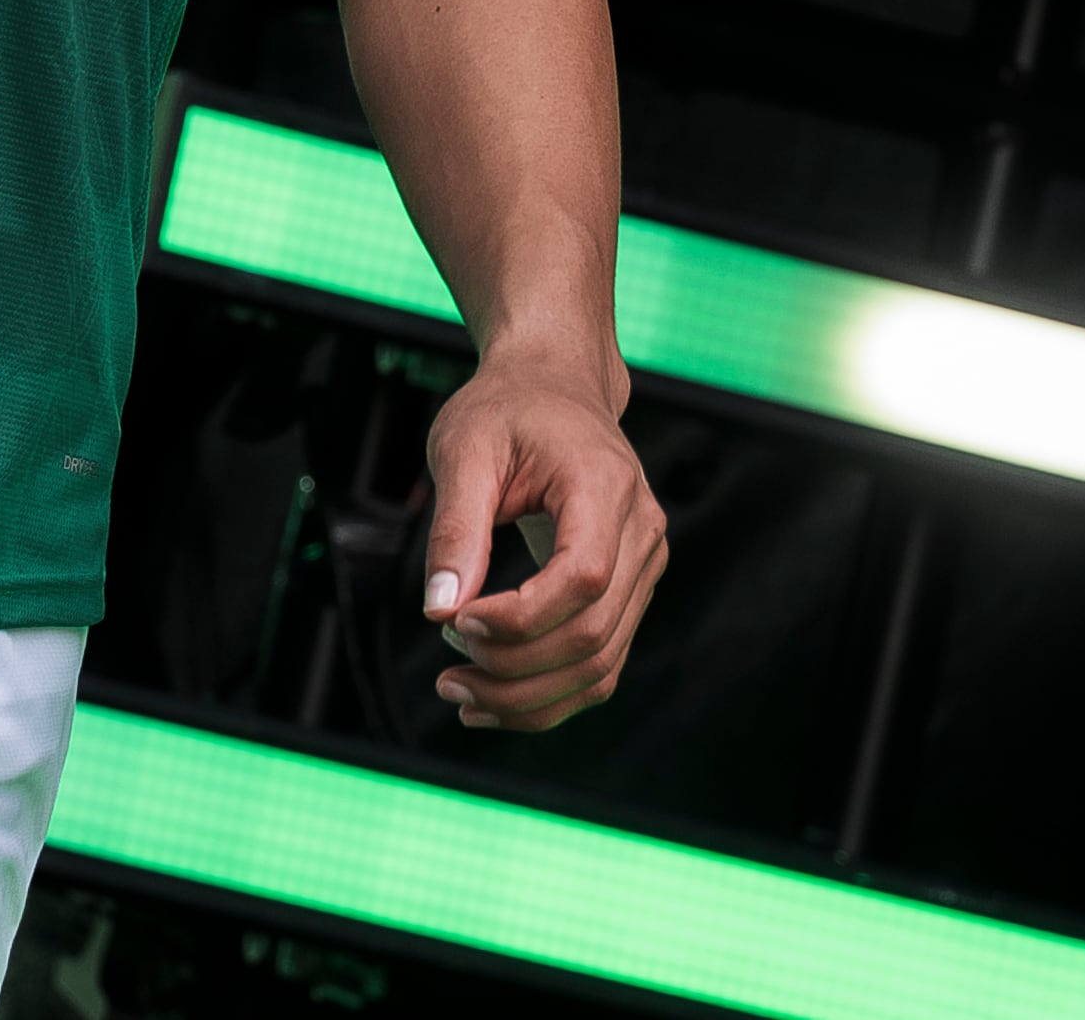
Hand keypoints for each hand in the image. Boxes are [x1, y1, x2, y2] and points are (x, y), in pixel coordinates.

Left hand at [416, 341, 667, 730]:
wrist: (554, 386)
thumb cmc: (506, 409)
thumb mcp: (464, 448)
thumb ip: (455, 527)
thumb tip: (439, 610)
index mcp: (605, 486)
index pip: (582, 577)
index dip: (519, 618)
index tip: (453, 622)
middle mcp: (642, 531)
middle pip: (592, 633)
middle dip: (514, 669)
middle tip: (445, 672)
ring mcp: (645, 566)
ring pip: (601, 664)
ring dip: (529, 697)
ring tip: (458, 693)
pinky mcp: (630, 589)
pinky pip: (601, 661)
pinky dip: (549, 692)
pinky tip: (492, 697)